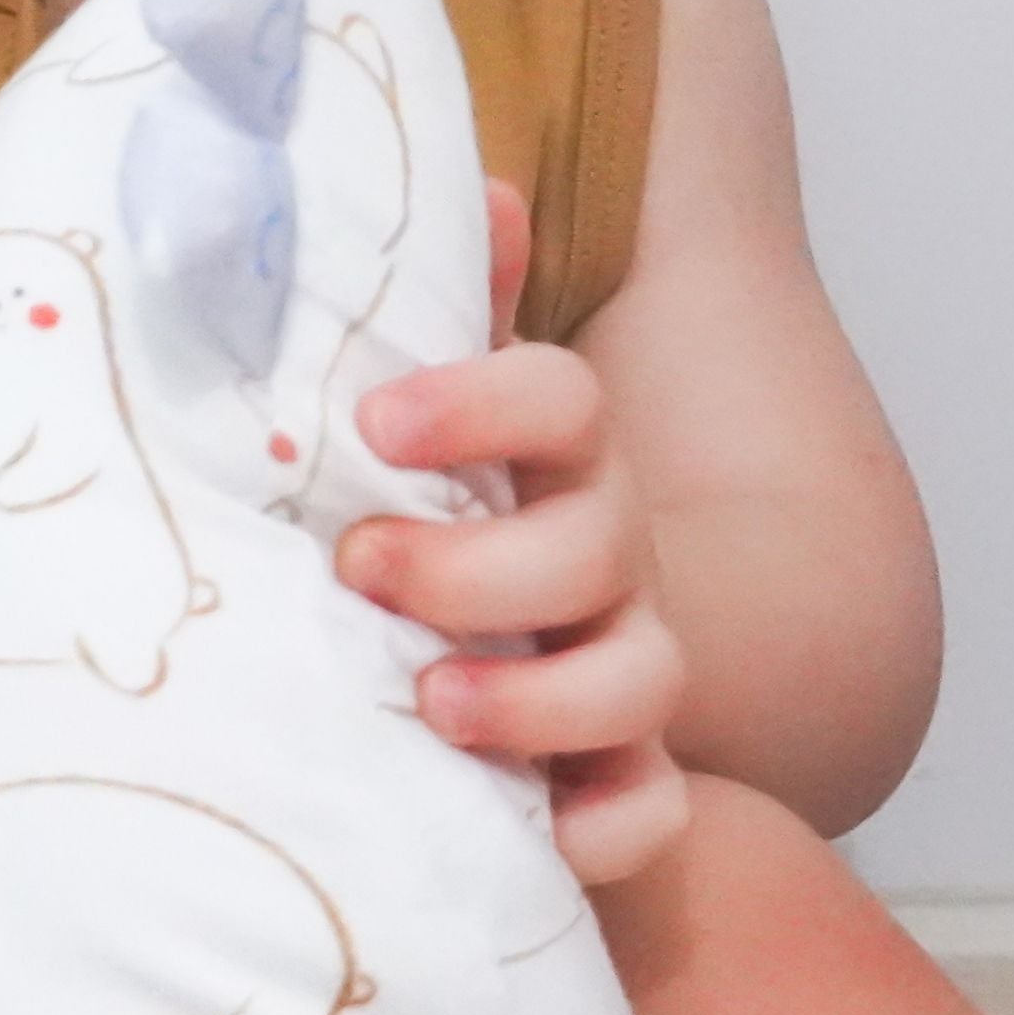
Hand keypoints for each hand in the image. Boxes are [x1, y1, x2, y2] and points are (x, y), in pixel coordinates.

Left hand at [337, 178, 690, 885]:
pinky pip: (653, 810)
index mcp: (550, 458)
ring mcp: (620, 665)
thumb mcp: (410, 422)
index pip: (562, 400)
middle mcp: (603, 556)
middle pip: (594, 545)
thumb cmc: (421, 522)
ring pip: (639, 678)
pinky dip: (608, 824)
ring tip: (430, 701)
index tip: (376, 423)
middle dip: (477, 564)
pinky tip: (537, 829)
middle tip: (360, 565)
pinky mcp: (612, 779)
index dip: (481, 405)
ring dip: (537, 697)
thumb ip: (425, 312)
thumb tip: (470, 185)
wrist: (445, 676)